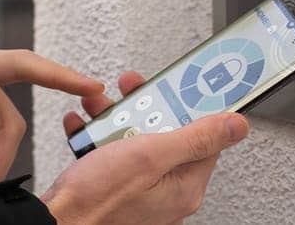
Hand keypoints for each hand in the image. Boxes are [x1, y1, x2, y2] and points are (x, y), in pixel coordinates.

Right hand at [39, 70, 248, 223]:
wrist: (58, 220)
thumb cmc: (98, 198)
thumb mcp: (151, 155)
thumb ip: (195, 137)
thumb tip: (236, 125)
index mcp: (184, 185)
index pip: (203, 137)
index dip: (189, 105)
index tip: (180, 83)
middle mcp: (167, 190)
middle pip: (167, 134)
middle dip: (145, 107)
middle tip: (130, 91)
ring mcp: (140, 189)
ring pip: (136, 139)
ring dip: (116, 117)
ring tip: (99, 107)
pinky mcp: (115, 186)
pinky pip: (113, 152)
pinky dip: (99, 135)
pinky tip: (86, 125)